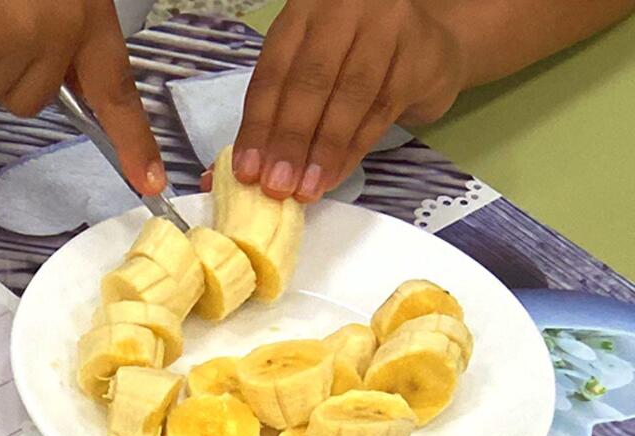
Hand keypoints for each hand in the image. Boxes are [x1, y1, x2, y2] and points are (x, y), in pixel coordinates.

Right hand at [0, 0, 164, 194]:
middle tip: (4, 20)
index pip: (116, 90)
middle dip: (18, 72)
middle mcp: (52, 37)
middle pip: (34, 99)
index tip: (147, 181)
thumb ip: (70, 29)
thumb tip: (66, 77)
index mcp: (85, 16)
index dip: (132, 140)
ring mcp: (8, 48)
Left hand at [234, 0, 463, 200]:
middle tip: (276, 186)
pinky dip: (353, 149)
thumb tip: (236, 174)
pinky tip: (333, 176)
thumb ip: (276, 109)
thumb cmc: (351, 59)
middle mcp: (345, 9)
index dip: (258, 125)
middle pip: (311, 81)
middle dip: (290, 139)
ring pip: (349, 95)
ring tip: (305, 190)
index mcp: (304, 12)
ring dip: (323, 150)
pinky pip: (381, 109)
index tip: (246, 171)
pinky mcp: (418, 53)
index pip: (273, 71)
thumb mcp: (307, 69)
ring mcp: (386, 25)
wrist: (427, 40)